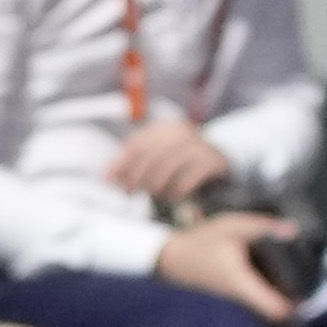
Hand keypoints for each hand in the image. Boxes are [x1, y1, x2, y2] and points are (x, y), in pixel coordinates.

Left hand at [106, 111, 235, 207]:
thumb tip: (108, 177)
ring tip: (154, 195)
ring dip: (158, 183)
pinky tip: (174, 196)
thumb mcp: (156, 157)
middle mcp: (181, 133)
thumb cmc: (179, 161)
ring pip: (172, 163)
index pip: (137, 145)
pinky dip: (180, 187)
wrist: (219, 157)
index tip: (110, 181)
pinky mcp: (214, 159)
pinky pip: (193, 174)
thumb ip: (132, 164)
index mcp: (163, 129)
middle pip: (153, 154)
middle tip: (130, 192)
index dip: (121, 164)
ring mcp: (200, 144)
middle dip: (137, 176)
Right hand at [153, 214, 302, 323]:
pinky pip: (252, 316)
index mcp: (242, 285)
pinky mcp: (225, 309)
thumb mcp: (232, 226)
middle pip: (274, 321)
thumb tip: (294, 230)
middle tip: (308, 297)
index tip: (311, 299)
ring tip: (294, 297)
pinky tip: (271, 296)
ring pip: (262, 320)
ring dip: (278, 312)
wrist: (168, 259)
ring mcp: (230, 310)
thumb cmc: (201, 241)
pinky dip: (264, 310)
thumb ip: (263, 226)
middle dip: (293, 312)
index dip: (297, 308)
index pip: (277, 310)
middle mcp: (238, 304)